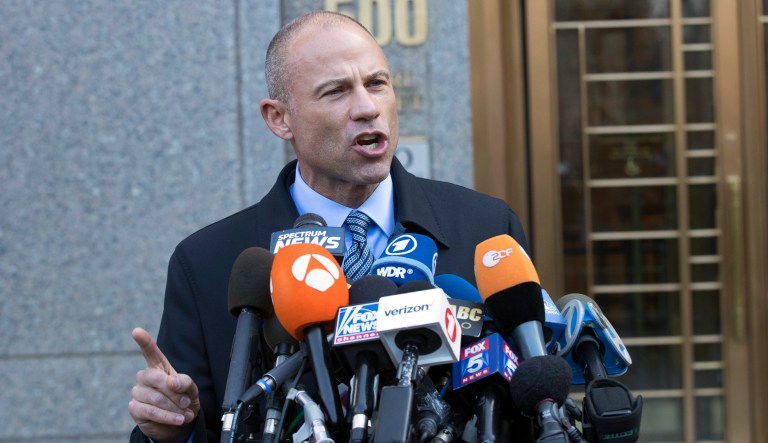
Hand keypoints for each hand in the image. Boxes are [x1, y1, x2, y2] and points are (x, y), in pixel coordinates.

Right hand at [128, 327, 199, 442]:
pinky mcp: (134, 408)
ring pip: (155, 397)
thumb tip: (172, 382)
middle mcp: (145, 376)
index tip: (137, 331)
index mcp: (159, 367)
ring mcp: (138, 391)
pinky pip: (150, 411)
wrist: (178, 424)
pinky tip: (178, 420)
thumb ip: (184, 382)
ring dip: (173, 407)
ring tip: (184, 413)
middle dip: (174, 391)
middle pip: (155, 377)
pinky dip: (167, 416)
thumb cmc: (183, 401)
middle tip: (187, 401)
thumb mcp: (190, 389)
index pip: (150, 352)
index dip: (144, 341)